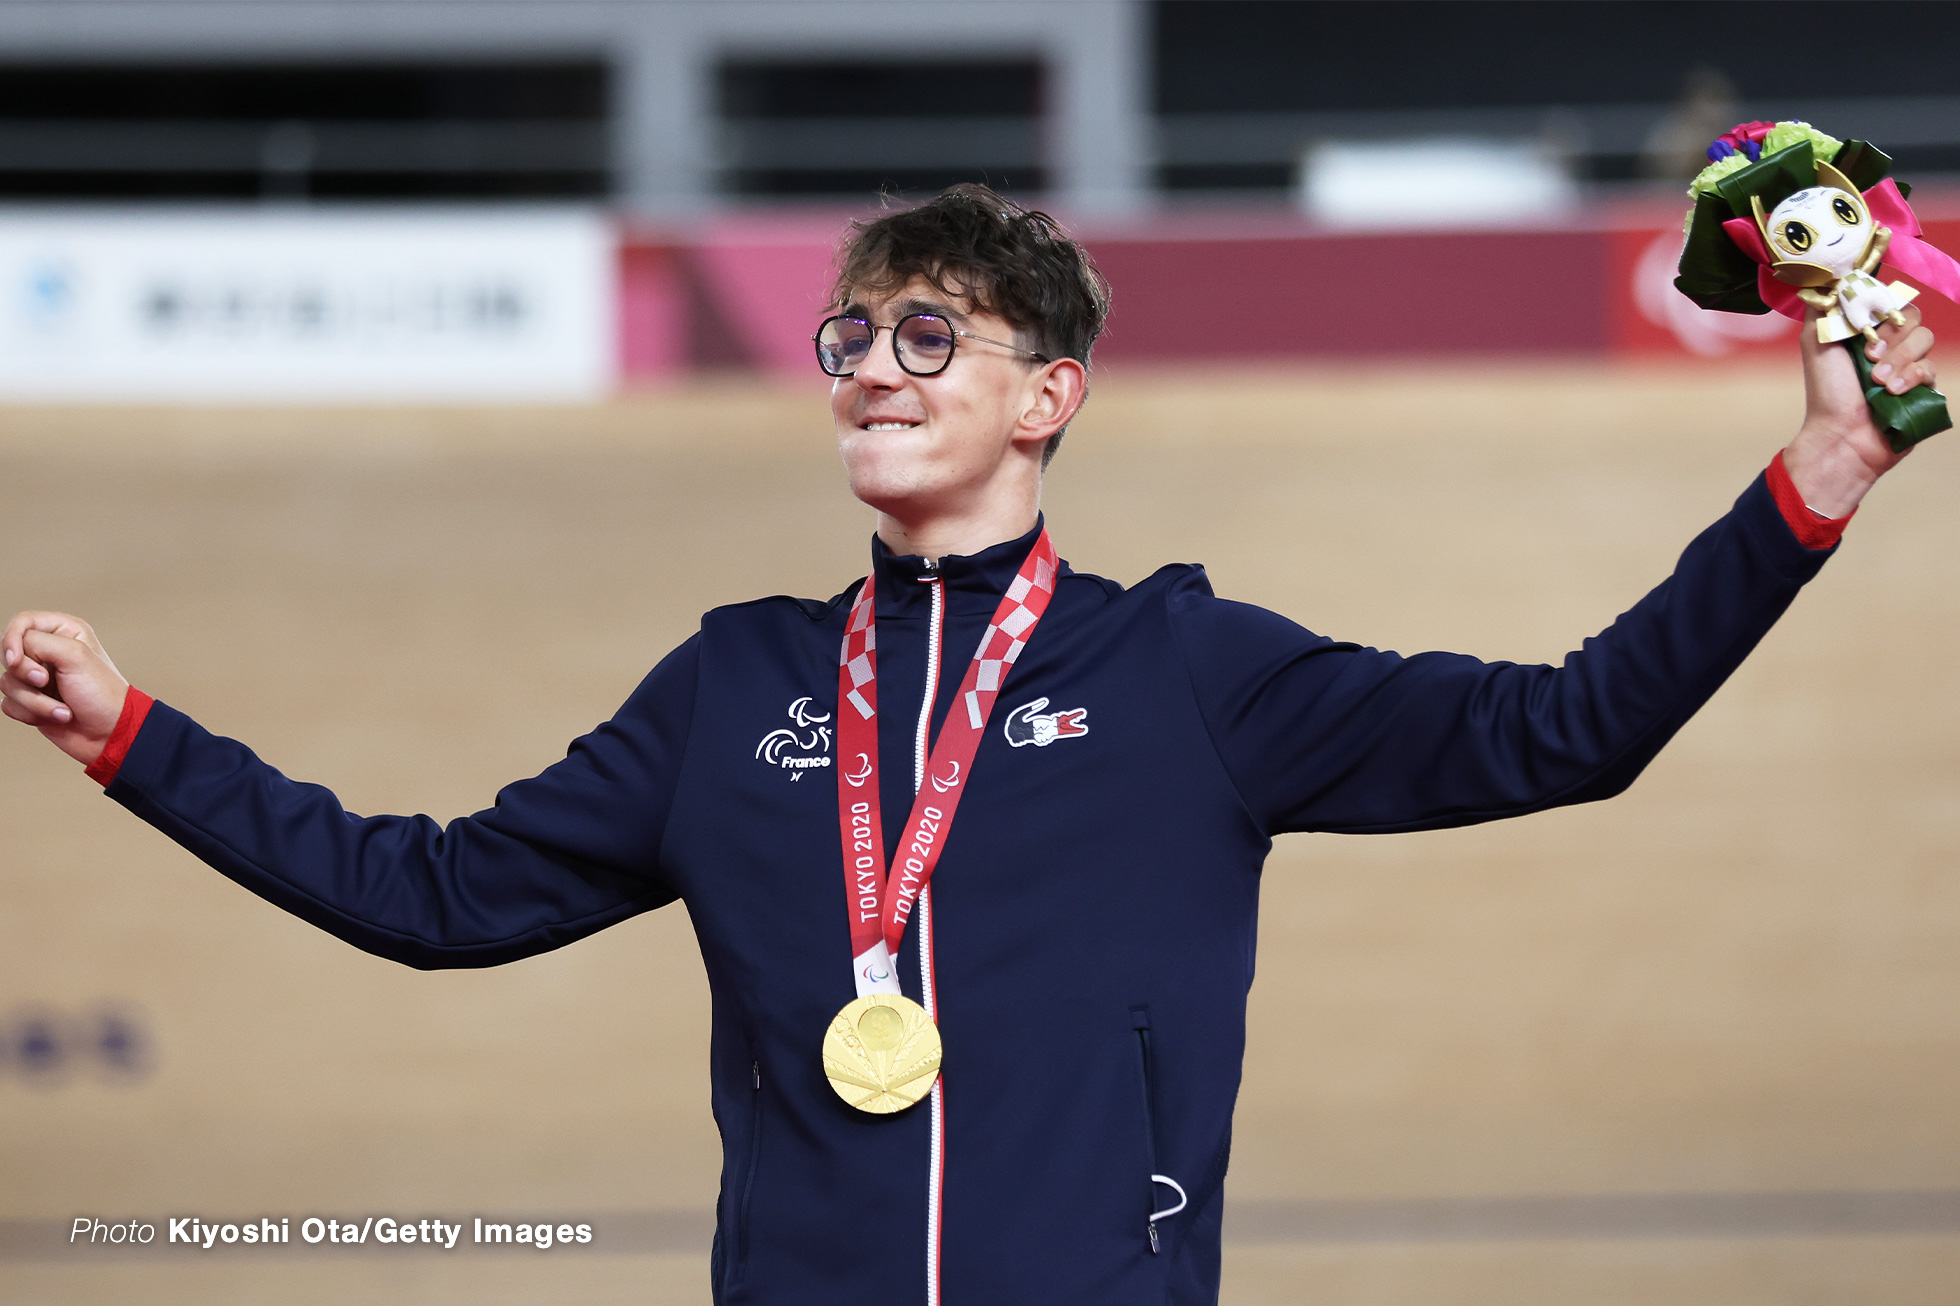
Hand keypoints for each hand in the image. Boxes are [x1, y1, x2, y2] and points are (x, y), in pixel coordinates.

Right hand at [1, 611, 130, 766]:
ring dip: (35, 701)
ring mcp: (37, 678)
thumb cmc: (102, 694)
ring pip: (7, 682)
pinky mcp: (30, 701)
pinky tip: (56, 717)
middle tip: (46, 682)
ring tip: (64, 709)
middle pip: (9, 654)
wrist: (110, 734)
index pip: (21, 623)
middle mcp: (48, 652)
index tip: (15, 660)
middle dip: (26, 674)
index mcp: (63, 632)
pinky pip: (9, 704)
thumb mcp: (75, 656)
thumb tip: (11, 652)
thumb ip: (38, 642)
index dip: (11, 639)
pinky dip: (31, 714)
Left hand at [1782, 303, 1937, 516]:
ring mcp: (1908, 366)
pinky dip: (1911, 377)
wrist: (1840, 436)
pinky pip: (1931, 368)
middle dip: (1890, 336)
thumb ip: (1824, 307)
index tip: (1864, 327)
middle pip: (1911, 316)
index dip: (1881, 309)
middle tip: (1869, 357)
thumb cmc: (1827, 392)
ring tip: (1878, 381)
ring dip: (1899, 358)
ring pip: (1924, 339)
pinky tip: (1893, 392)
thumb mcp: (1816, 341)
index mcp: (1866, 331)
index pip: (1890, 301)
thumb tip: (1830, 275)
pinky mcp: (1923, 388)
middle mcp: (1890, 345)